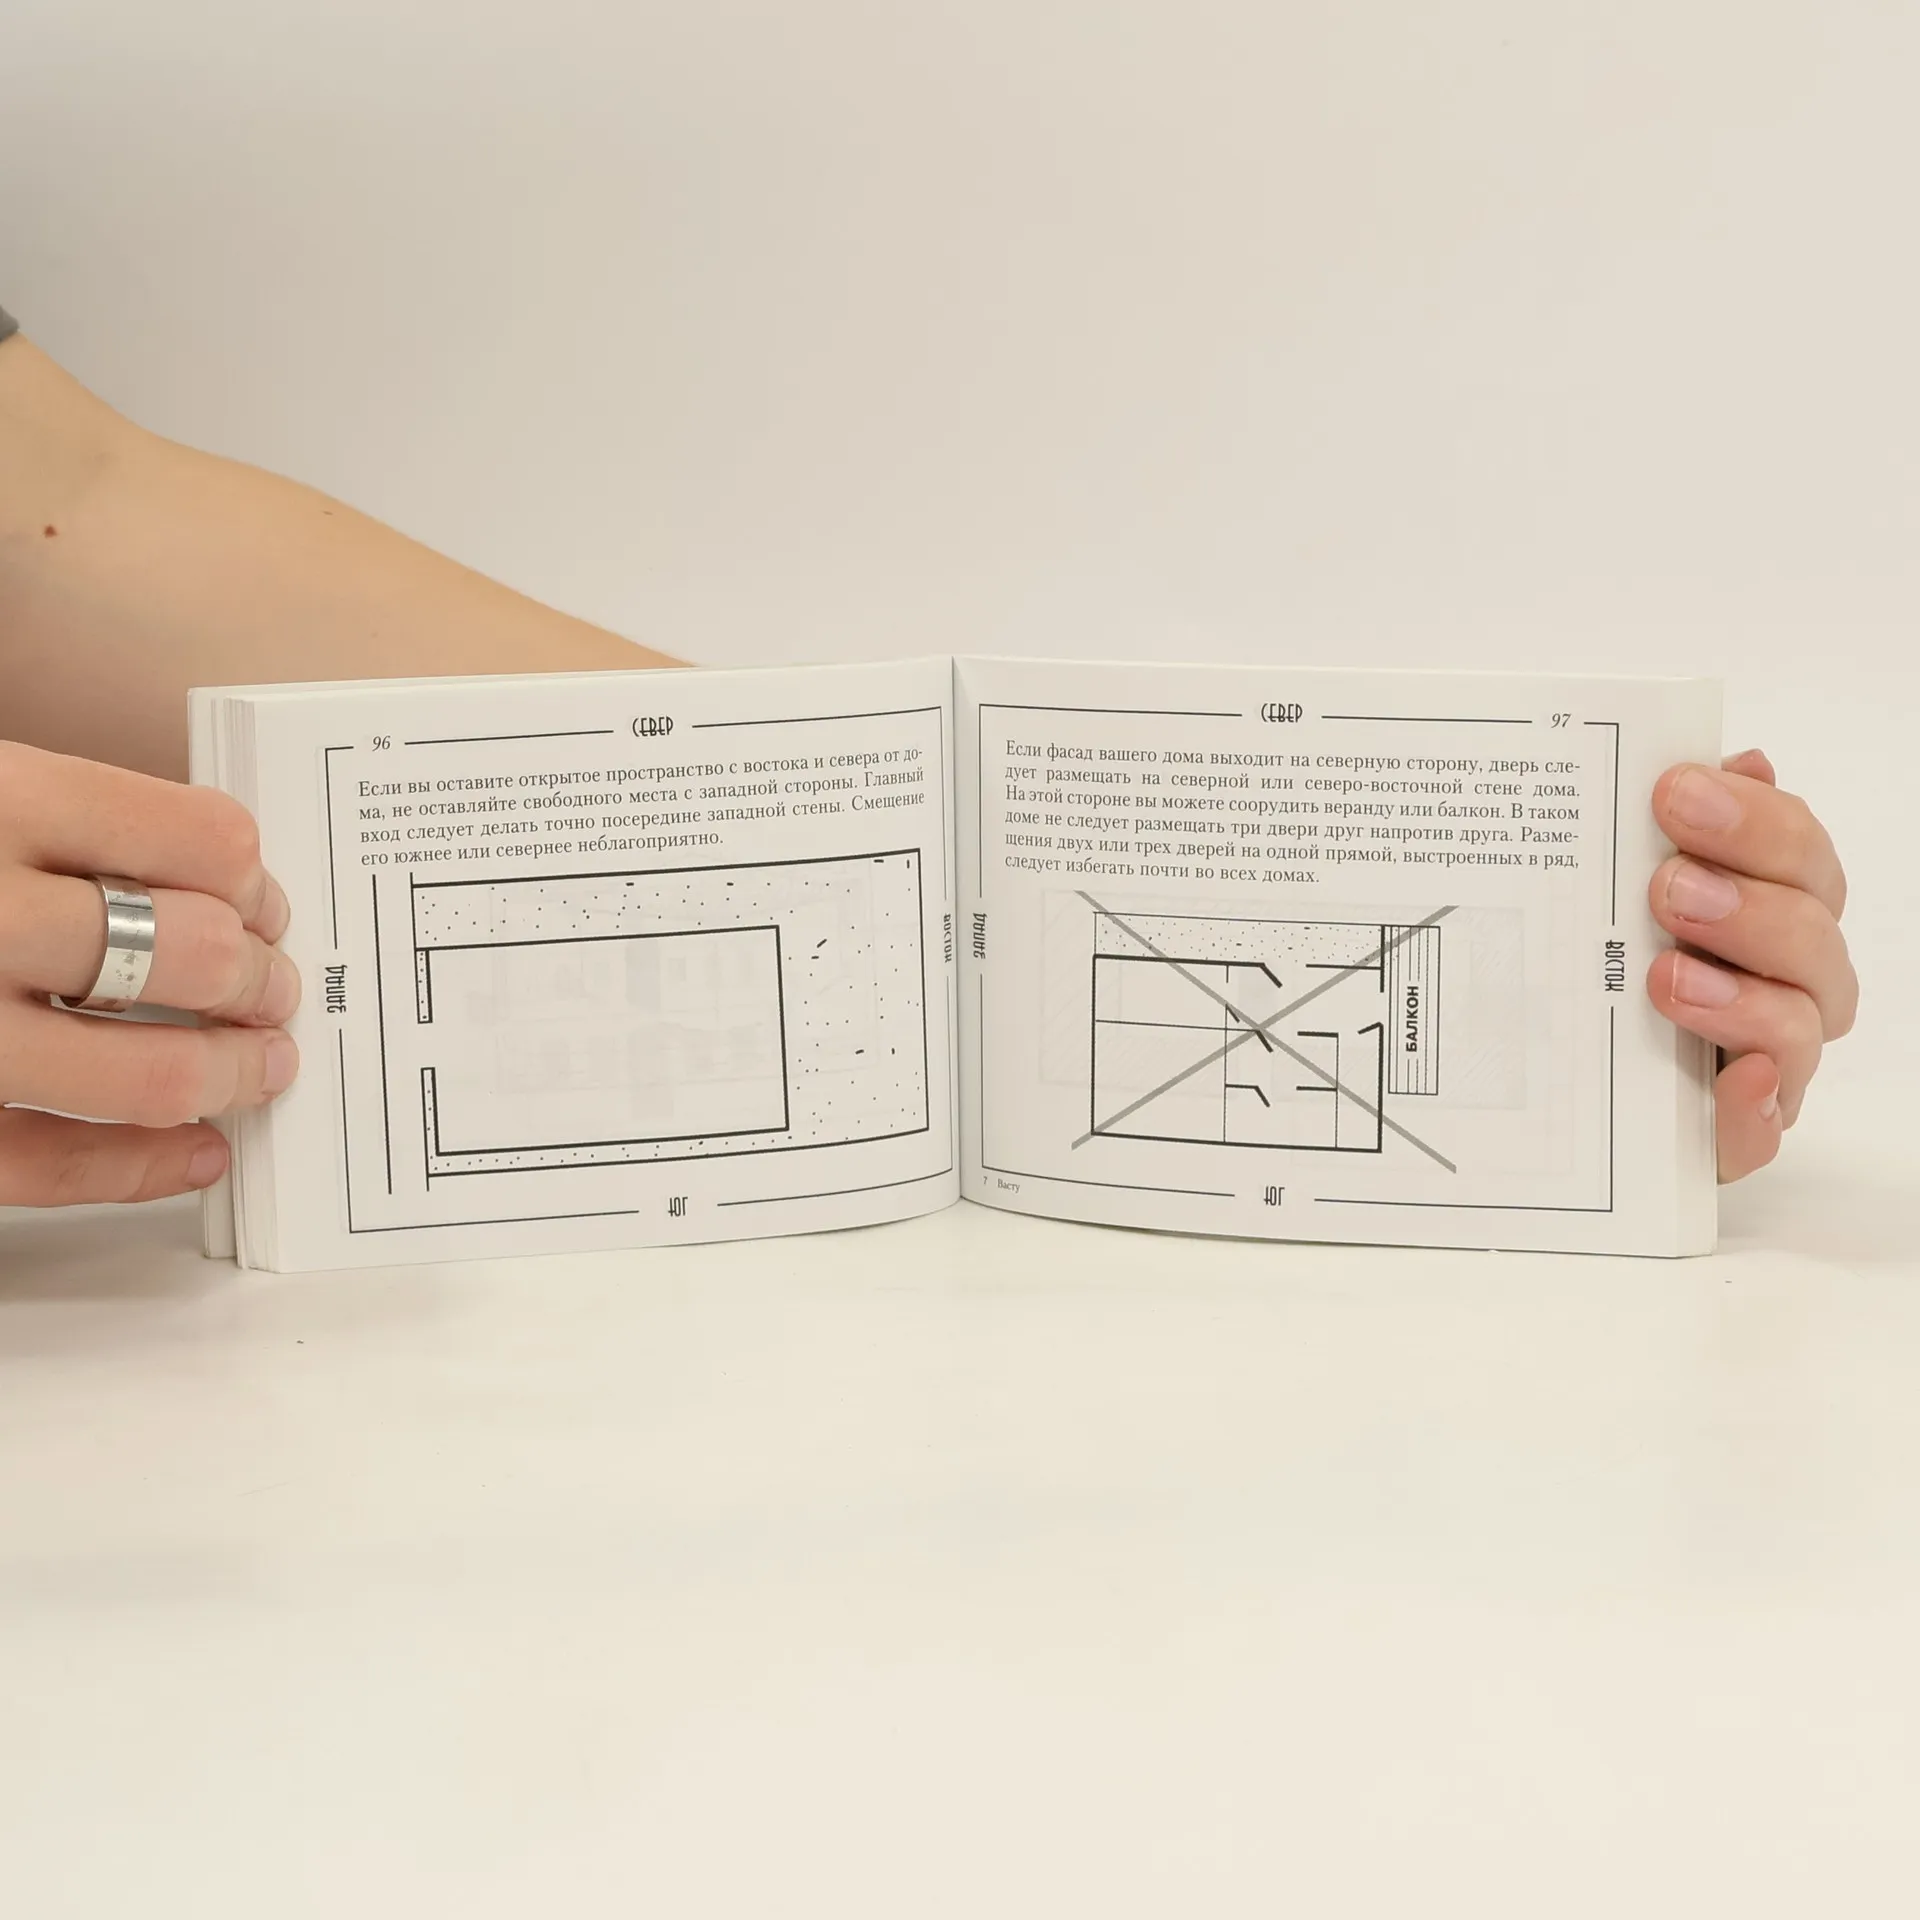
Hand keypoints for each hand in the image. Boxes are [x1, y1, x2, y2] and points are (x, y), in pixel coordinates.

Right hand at [0, 743, 300, 1204]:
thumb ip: (60, 828)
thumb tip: (219, 898)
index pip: (200, 840)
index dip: (256, 883)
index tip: (265, 905)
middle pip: (191, 955)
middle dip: (258, 983)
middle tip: (273, 993)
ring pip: (141, 1074)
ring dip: (227, 1075)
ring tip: (256, 1067)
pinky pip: (47, 1165)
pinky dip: (142, 1166)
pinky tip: (196, 1150)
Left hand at [1646, 749, 1854, 1181]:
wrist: (1552, 1089)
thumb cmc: (1603, 967)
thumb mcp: (1611, 888)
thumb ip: (1667, 827)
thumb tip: (1741, 759)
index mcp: (1766, 904)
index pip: (1796, 850)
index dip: (1752, 817)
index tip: (1674, 792)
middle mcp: (1784, 980)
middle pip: (1811, 931)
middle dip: (1746, 901)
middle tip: (1668, 888)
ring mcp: (1767, 1061)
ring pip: (1800, 1025)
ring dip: (1744, 997)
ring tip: (1667, 977)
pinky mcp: (1732, 1136)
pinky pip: (1761, 1131)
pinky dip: (1751, 1109)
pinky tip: (1732, 1084)